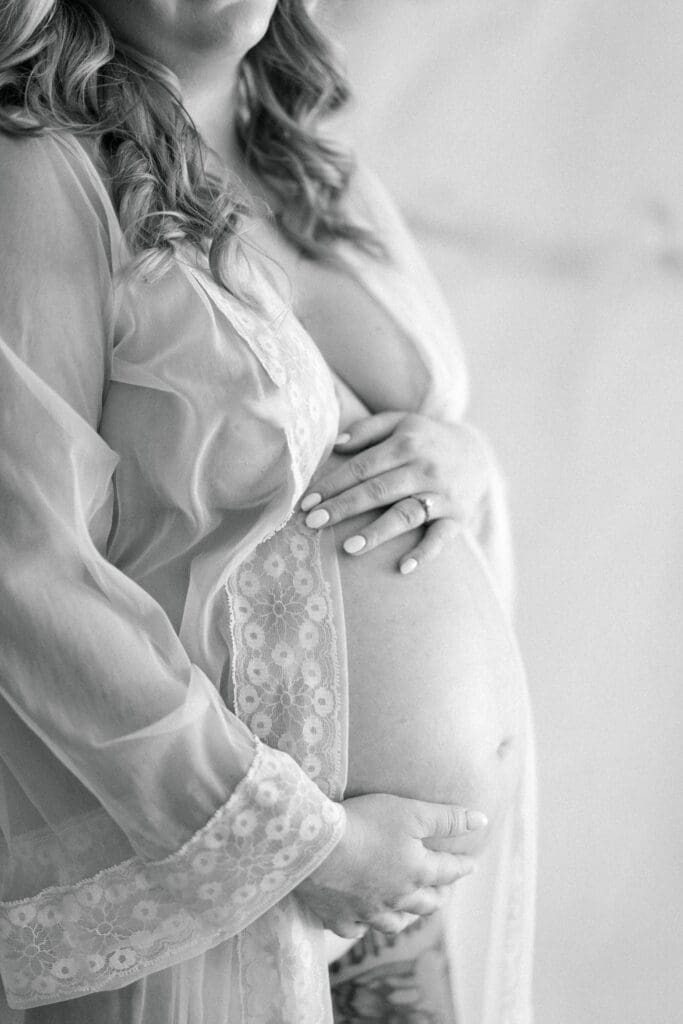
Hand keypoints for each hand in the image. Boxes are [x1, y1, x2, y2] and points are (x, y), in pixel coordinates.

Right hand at [295, 793, 486, 938]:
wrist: (315, 845)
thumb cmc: (365, 822)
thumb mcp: (411, 812)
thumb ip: (446, 818)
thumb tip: (481, 820)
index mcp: (416, 872)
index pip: (448, 872)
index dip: (463, 867)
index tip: (472, 865)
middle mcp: (396, 898)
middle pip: (425, 904)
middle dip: (439, 897)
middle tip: (444, 893)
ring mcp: (366, 912)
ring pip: (394, 922)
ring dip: (406, 917)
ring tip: (409, 911)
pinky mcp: (338, 917)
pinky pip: (356, 929)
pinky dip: (364, 926)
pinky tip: (363, 921)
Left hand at [300, 412, 491, 574]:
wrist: (478, 454)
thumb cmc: (425, 439)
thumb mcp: (400, 422)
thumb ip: (368, 429)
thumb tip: (337, 444)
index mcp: (405, 443)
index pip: (362, 467)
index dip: (332, 485)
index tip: (306, 502)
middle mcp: (424, 468)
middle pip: (378, 491)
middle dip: (343, 508)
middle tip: (313, 524)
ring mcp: (441, 495)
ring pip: (406, 514)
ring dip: (377, 532)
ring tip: (349, 547)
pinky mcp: (457, 518)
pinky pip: (440, 537)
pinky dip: (424, 553)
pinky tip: (404, 567)